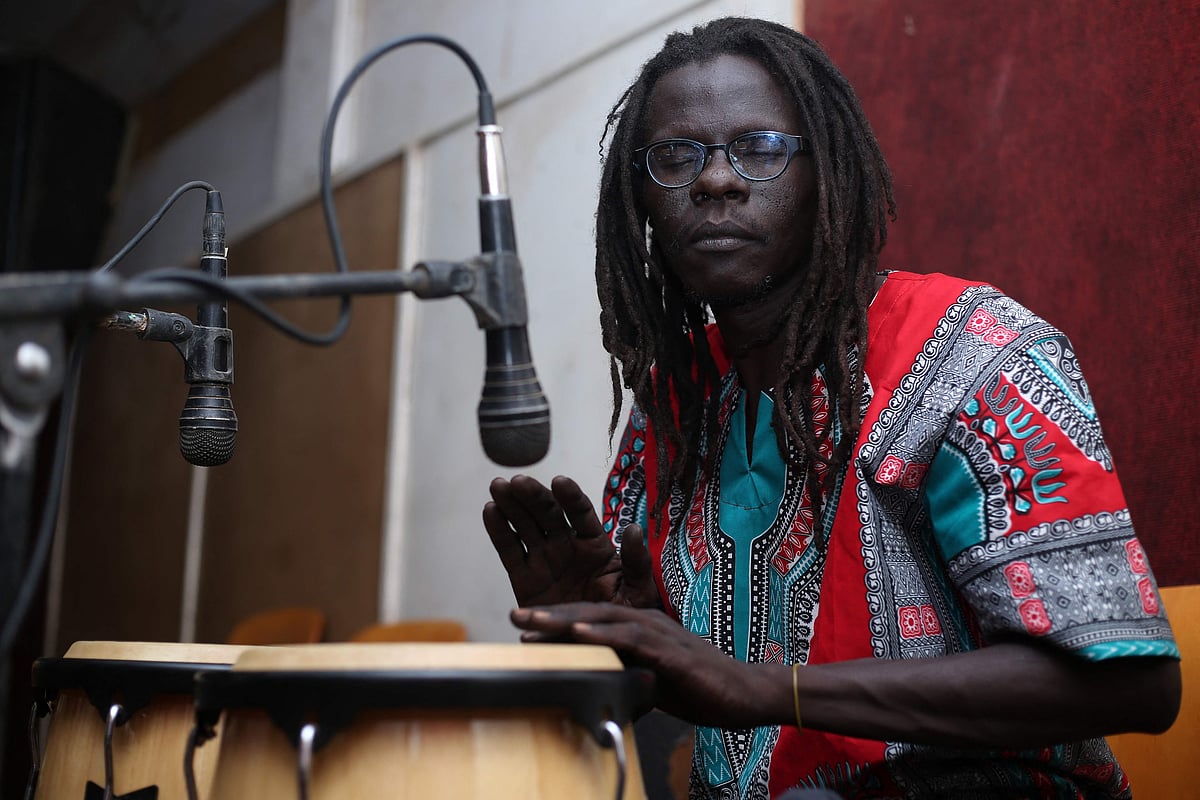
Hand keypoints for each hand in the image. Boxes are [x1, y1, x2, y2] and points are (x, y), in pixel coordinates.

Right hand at [483, 475, 659, 608]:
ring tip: (498, 486)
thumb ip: (637, 563)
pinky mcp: (524, 578)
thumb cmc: (623, 620)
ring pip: (526, 525)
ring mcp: (544, 560)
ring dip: (512, 504)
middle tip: (518, 482)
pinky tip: (490, 511)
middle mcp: (567, 546)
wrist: (596, 652)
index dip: (570, 497)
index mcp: (596, 545)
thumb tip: (634, 529)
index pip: (582, 514)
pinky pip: (509, 550)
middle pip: (548, 514)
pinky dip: (499, 530)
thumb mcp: (638, 593)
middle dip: (534, 496)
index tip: (559, 482)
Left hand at [511, 602, 773, 728]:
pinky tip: (579, 633)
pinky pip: (633, 638)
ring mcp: (659, 633)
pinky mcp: (672, 651)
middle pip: (590, 611)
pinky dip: (603, 634)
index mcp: (640, 628)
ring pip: (605, 619)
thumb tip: (592, 685)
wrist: (745, 694)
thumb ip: (624, 675)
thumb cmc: (700, 688)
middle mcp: (647, 622)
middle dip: (549, 613)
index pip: (591, 620)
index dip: (555, 619)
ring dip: (566, 619)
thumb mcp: (651, 681)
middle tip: (514, 615)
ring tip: (533, 621)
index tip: (522, 625)